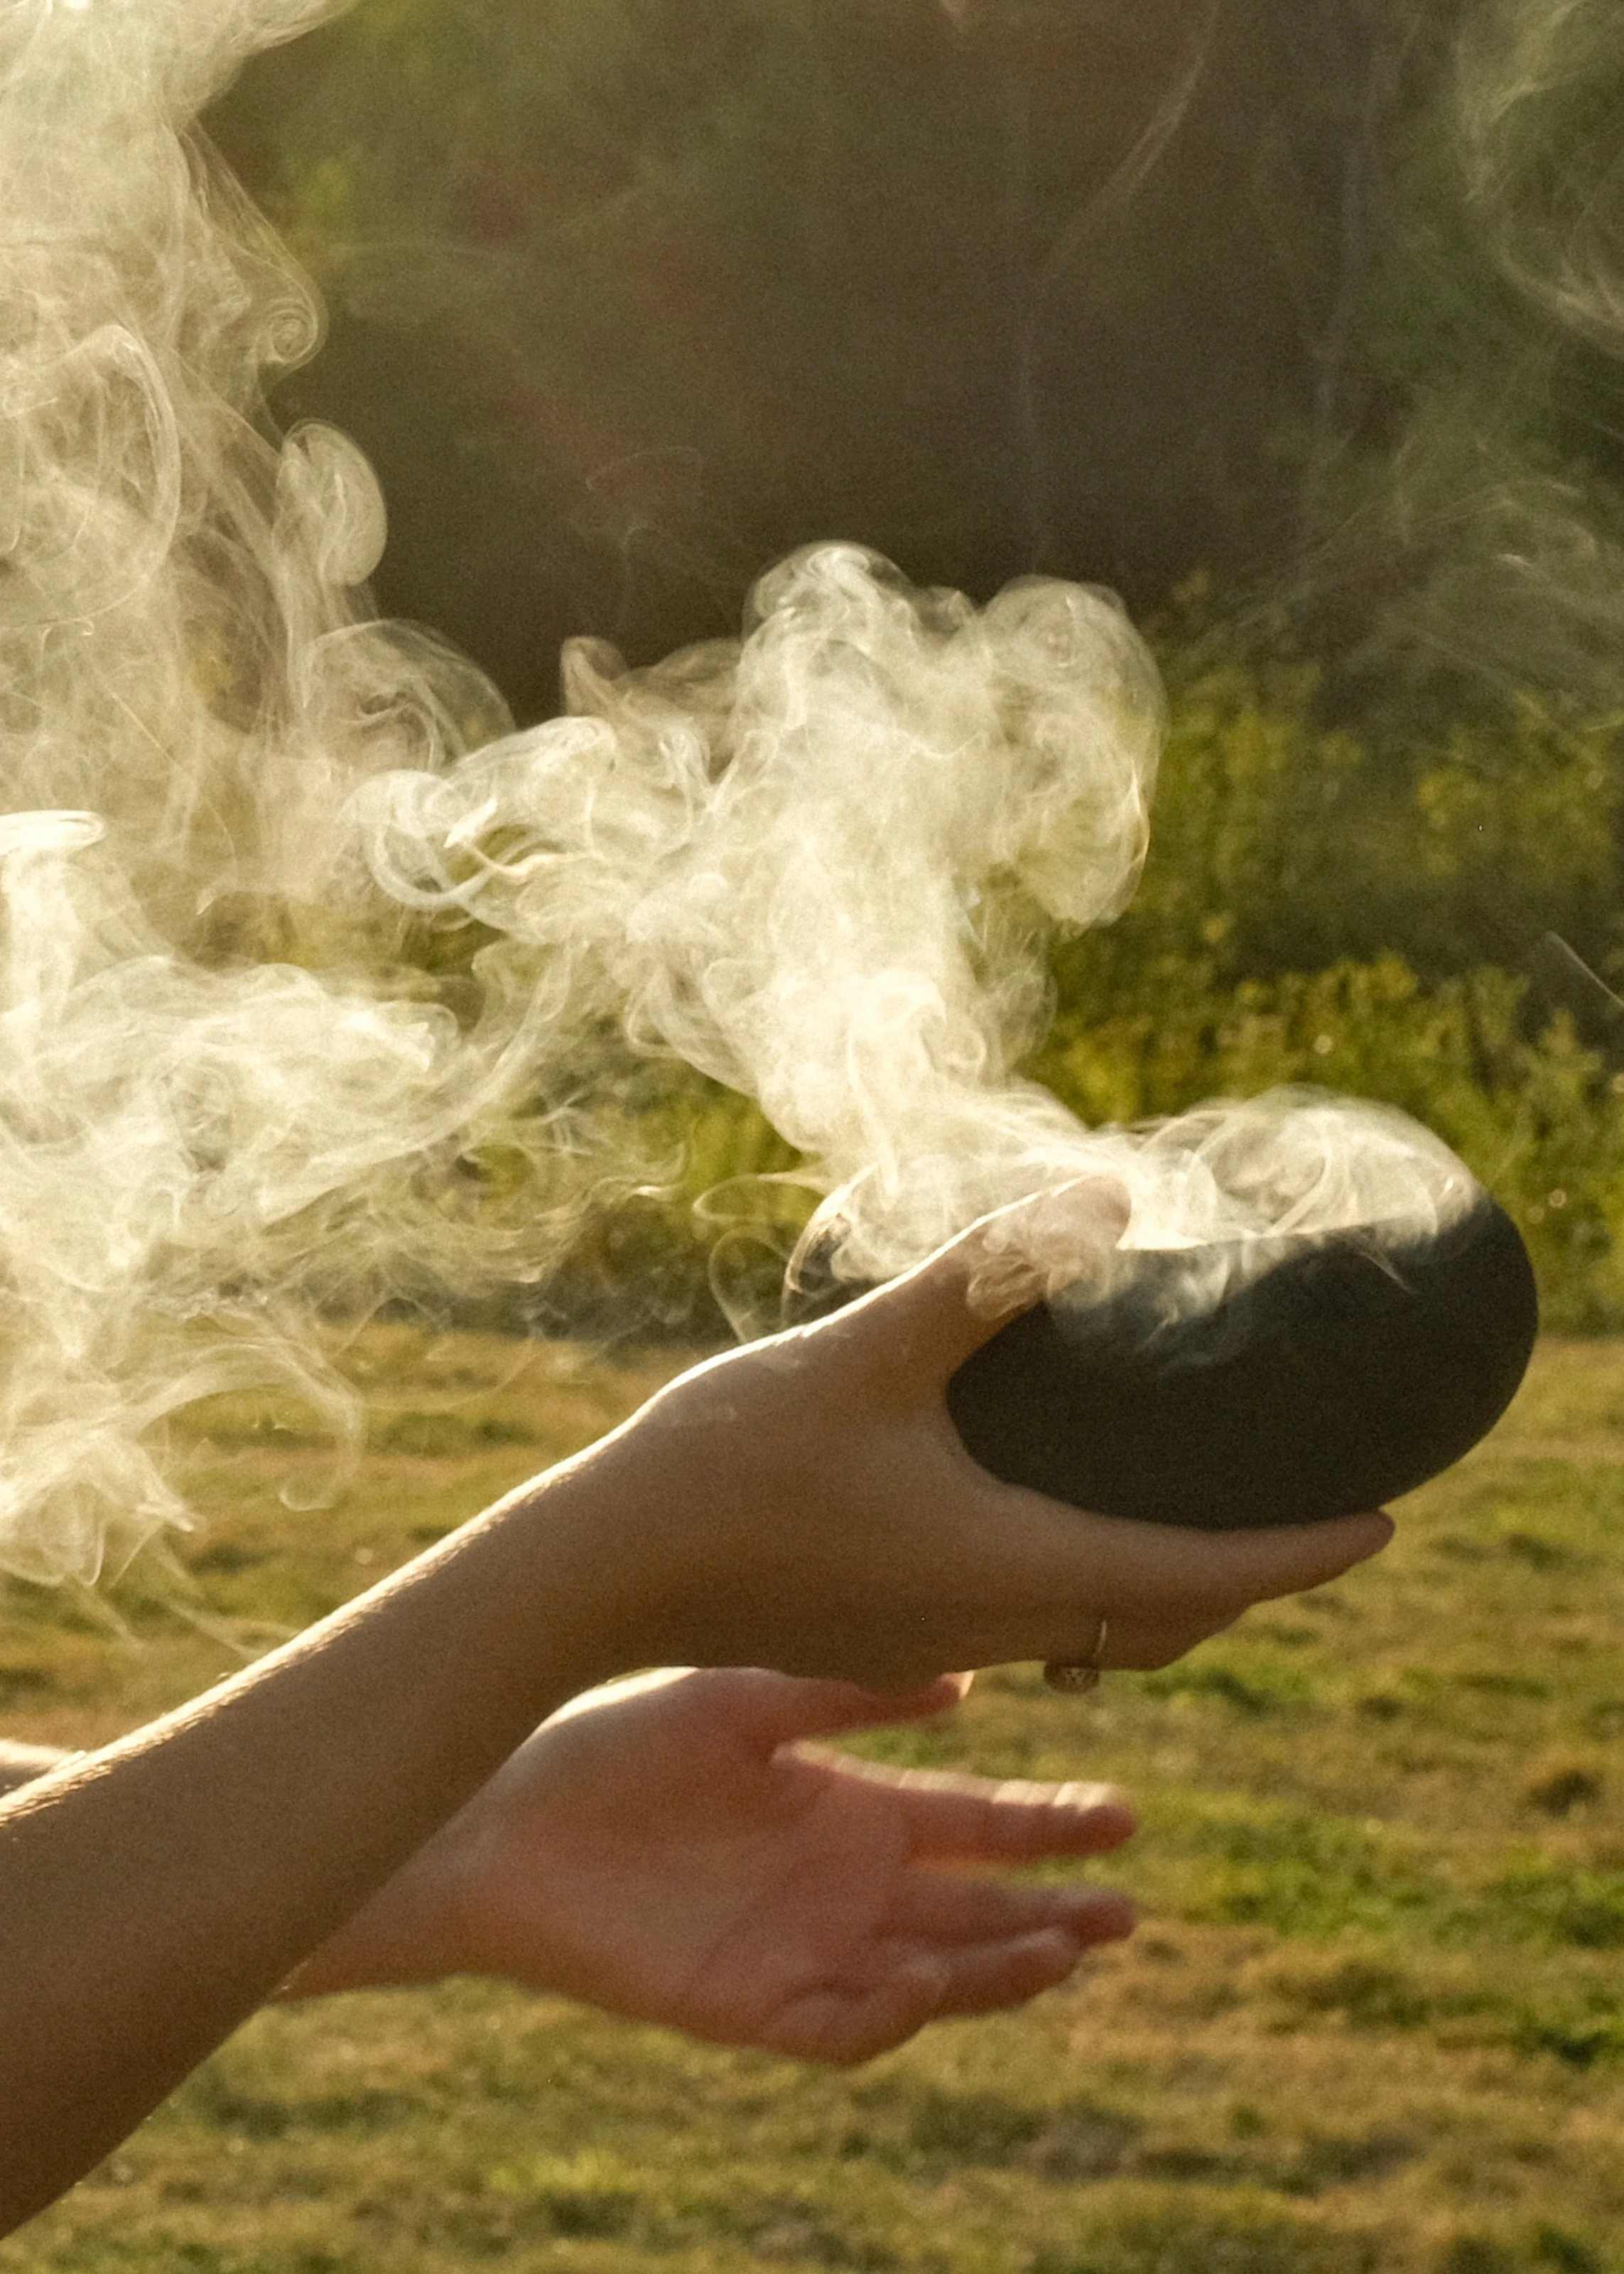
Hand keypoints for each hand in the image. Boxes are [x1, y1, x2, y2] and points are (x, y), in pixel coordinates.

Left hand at [282, 1666, 1137, 2064]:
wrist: (504, 1819)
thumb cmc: (613, 1743)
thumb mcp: (746, 1698)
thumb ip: (849, 1691)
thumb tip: (966, 1680)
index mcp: (848, 1810)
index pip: (974, 1827)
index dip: (1049, 1826)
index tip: (1124, 1817)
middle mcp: (840, 1888)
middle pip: (973, 1913)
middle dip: (1051, 1914)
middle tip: (1123, 1908)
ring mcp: (802, 1952)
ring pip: (928, 1979)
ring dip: (995, 1972)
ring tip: (1061, 1949)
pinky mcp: (750, 2007)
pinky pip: (841, 2029)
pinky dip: (891, 2016)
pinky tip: (924, 1979)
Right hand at [571, 1181, 1393, 1686]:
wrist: (599, 1575)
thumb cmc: (726, 1467)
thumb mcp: (867, 1352)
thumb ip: (986, 1273)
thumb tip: (1105, 1198)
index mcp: (1007, 1564)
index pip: (1202, 1577)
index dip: (1302, 1554)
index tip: (1384, 1523)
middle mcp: (987, 1622)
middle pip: (1167, 1623)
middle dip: (1253, 1580)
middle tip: (1313, 1520)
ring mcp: (934, 1640)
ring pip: (1100, 1636)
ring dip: (1173, 1589)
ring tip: (1207, 1522)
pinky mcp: (885, 1632)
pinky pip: (1032, 1626)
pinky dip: (1090, 1590)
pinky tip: (1056, 1526)